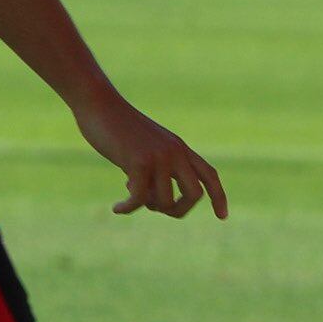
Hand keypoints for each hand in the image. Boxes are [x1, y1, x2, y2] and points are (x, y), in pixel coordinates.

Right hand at [72, 89, 228, 219]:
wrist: (99, 104)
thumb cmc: (117, 127)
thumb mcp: (145, 146)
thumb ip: (158, 167)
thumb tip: (157, 198)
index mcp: (180, 148)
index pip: (209, 175)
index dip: (219, 197)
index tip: (223, 217)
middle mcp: (175, 152)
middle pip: (194, 194)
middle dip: (179, 210)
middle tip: (156, 209)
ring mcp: (159, 156)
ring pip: (165, 201)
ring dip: (149, 207)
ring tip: (131, 198)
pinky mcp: (139, 161)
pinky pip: (140, 199)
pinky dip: (129, 208)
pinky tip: (117, 208)